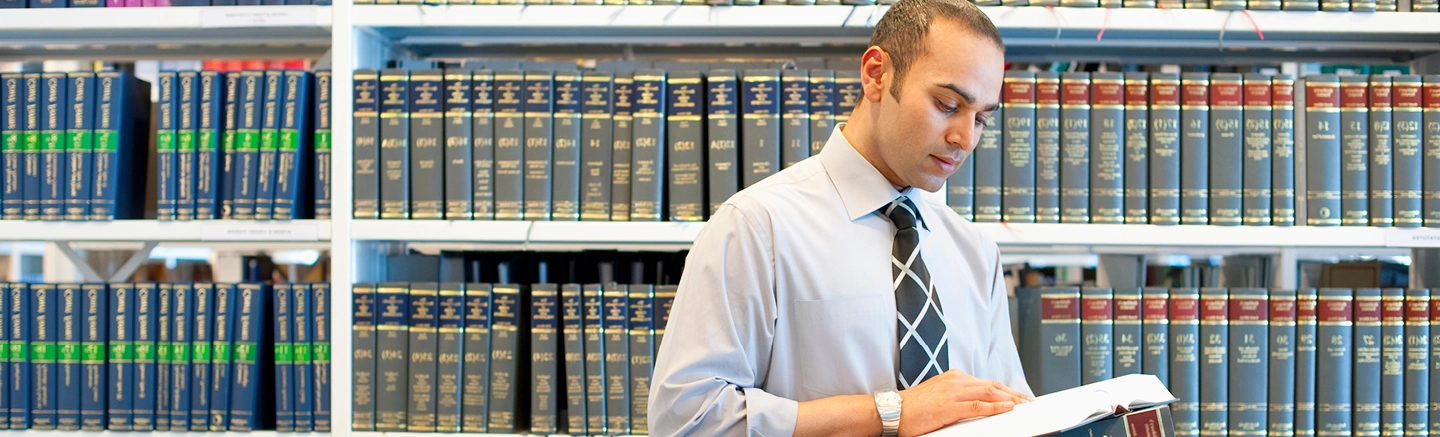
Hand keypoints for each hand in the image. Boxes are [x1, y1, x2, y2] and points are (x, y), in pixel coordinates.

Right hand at [895, 369, 1033, 436]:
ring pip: (990, 392)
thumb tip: (977, 406)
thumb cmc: (912, 408)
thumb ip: (957, 398)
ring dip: (1011, 400)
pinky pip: (978, 405)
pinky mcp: (949, 406)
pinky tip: (1008, 408)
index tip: (1020, 398)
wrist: (891, 411)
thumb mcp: (939, 397)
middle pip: (993, 385)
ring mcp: (953, 392)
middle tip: (1030, 402)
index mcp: (953, 378)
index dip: (1006, 390)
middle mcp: (955, 381)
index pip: (987, 383)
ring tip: (1025, 406)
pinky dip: (995, 406)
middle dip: (1014, 394)